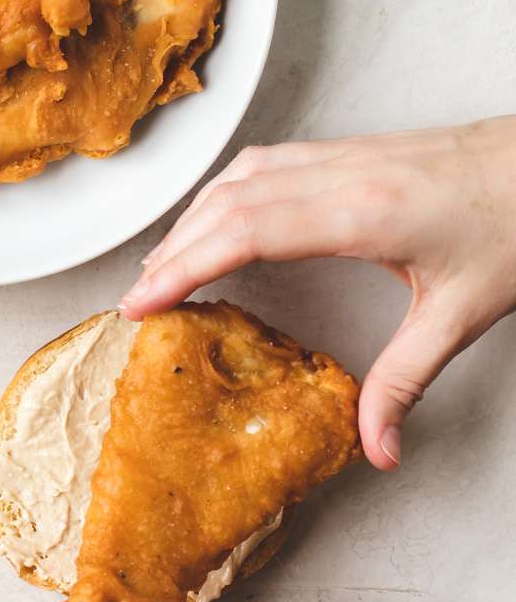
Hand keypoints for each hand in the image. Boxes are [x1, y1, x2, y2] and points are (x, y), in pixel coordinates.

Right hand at [120, 119, 515, 469]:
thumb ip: (408, 382)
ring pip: (242, 176)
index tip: (143, 302)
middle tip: (137, 298)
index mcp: (362, 212)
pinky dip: (228, 194)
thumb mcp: (464, 314)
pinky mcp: (355, 151)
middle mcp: (343, 174)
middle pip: (228, 204)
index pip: (244, 232)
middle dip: (173, 249)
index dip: (183, 267)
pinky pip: (268, 164)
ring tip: (165, 263)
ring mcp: (346, 155)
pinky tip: (221, 217)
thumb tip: (377, 449)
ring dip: (195, 217)